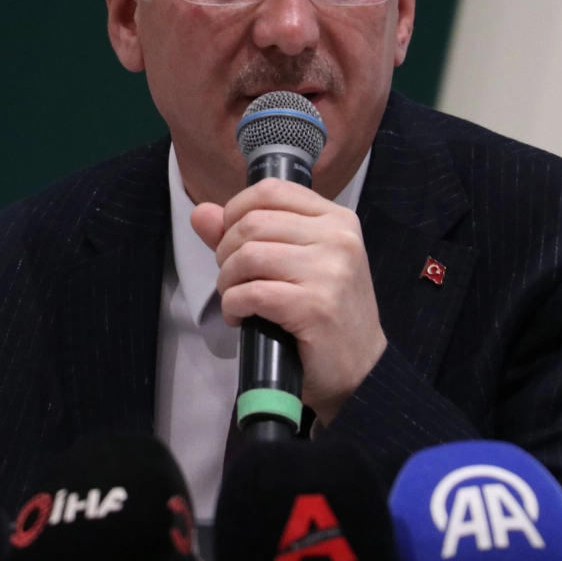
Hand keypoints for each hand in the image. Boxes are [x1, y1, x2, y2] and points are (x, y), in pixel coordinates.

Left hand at [191, 178, 386, 423]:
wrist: (361, 370)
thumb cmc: (326, 313)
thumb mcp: (294, 263)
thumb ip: (246, 234)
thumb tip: (200, 213)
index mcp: (337, 219)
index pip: (270, 190)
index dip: (235, 212)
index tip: (231, 241)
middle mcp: (339, 238)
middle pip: (253, 223)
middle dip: (226, 252)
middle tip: (233, 279)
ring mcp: (330, 272)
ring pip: (249, 256)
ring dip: (227, 281)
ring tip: (236, 298)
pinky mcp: (316, 307)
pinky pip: (253, 292)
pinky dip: (234, 305)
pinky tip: (241, 317)